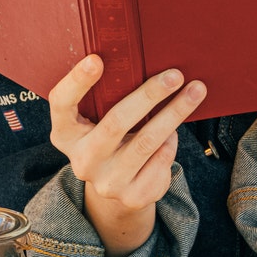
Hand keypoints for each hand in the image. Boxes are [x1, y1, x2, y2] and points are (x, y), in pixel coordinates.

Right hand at [47, 54, 206, 256]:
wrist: (116, 189)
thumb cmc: (111, 138)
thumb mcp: (99, 121)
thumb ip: (108, 99)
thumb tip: (148, 63)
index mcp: (66, 134)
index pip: (62, 103)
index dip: (76, 82)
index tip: (96, 59)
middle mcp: (82, 159)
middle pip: (116, 121)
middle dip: (150, 94)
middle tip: (175, 75)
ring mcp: (107, 182)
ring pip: (147, 141)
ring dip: (175, 113)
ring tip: (195, 91)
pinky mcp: (133, 196)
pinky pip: (161, 160)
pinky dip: (171, 141)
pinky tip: (174, 130)